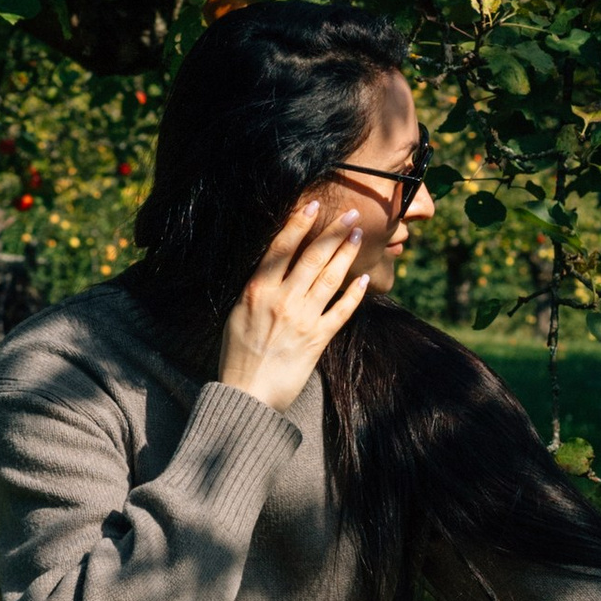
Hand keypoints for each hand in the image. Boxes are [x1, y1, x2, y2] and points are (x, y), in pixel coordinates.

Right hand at [217, 193, 369, 410]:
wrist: (247, 395)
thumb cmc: (236, 356)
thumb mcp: (238, 314)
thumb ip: (257, 289)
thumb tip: (273, 267)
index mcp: (257, 290)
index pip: (282, 247)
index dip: (299, 223)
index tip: (313, 205)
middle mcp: (282, 299)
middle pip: (313, 257)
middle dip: (333, 232)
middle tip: (350, 214)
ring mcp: (302, 318)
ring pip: (330, 277)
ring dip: (346, 254)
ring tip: (357, 236)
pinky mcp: (318, 339)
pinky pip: (341, 311)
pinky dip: (355, 294)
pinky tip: (364, 279)